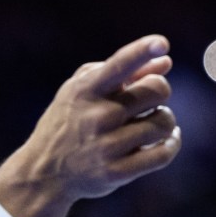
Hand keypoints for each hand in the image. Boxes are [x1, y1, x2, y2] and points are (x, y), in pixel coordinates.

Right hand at [0, 35, 180, 216]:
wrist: (44, 172)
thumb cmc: (70, 121)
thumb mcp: (83, 90)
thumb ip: (123, 72)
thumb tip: (165, 61)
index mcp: (85, 90)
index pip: (118, 65)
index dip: (141, 51)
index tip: (161, 43)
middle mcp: (96, 116)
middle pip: (157, 90)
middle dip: (159, 91)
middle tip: (149, 99)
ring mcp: (106, 146)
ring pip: (164, 123)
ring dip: (165, 120)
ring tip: (152, 121)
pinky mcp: (116, 173)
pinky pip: (163, 154)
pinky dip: (172, 144)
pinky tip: (167, 139)